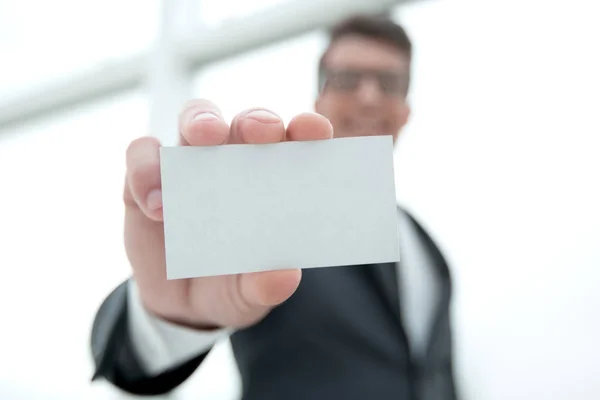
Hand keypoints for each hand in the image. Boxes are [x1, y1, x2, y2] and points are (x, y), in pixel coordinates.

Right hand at [123, 100, 333, 328]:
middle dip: (256, 120)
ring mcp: (190, 165)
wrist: (182, 306)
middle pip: (247, 122)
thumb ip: (265, 287)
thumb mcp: (250, 295)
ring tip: (205, 139)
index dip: (307, 129)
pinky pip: (142, 154)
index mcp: (274, 182)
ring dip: (201, 121)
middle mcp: (235, 163)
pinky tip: (157, 206)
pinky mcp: (147, 178)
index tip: (316, 131)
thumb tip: (285, 277)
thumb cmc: (231, 285)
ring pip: (195, 118)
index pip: (296, 143)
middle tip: (261, 132)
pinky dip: (147, 170)